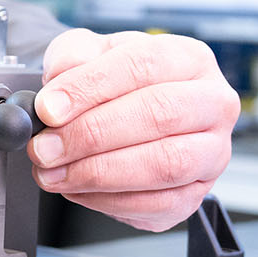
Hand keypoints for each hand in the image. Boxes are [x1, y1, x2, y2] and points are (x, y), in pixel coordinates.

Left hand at [29, 29, 239, 230]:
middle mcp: (212, 104)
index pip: (143, 65)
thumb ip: (72, 55)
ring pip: (163, 165)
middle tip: (46, 147)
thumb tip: (60, 76)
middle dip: (91, 135)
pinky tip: (77, 188)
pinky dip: (109, 200)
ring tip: (54, 171)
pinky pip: (157, 205)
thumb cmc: (112, 81)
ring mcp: (211, 153)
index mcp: (189, 58)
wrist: (122, 112)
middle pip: (159, 115)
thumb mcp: (88, 52)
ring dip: (97, 172)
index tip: (49, 108)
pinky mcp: (196, 194)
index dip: (90, 87)